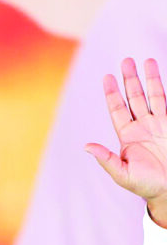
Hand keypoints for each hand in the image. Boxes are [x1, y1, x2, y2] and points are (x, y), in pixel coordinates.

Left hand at [87, 57, 166, 224]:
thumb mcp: (121, 173)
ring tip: (146, 60)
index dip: (112, 93)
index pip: (117, 109)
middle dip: (129, 79)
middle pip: (134, 97)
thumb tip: (86, 146)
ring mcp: (158, 124)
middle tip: (125, 60)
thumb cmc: (144, 185)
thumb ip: (105, 159)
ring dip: (149, 78)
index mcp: (126, 136)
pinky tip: (159, 77)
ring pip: (152, 95)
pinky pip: (166, 102)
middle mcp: (141, 126)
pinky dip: (162, 89)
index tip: (106, 77)